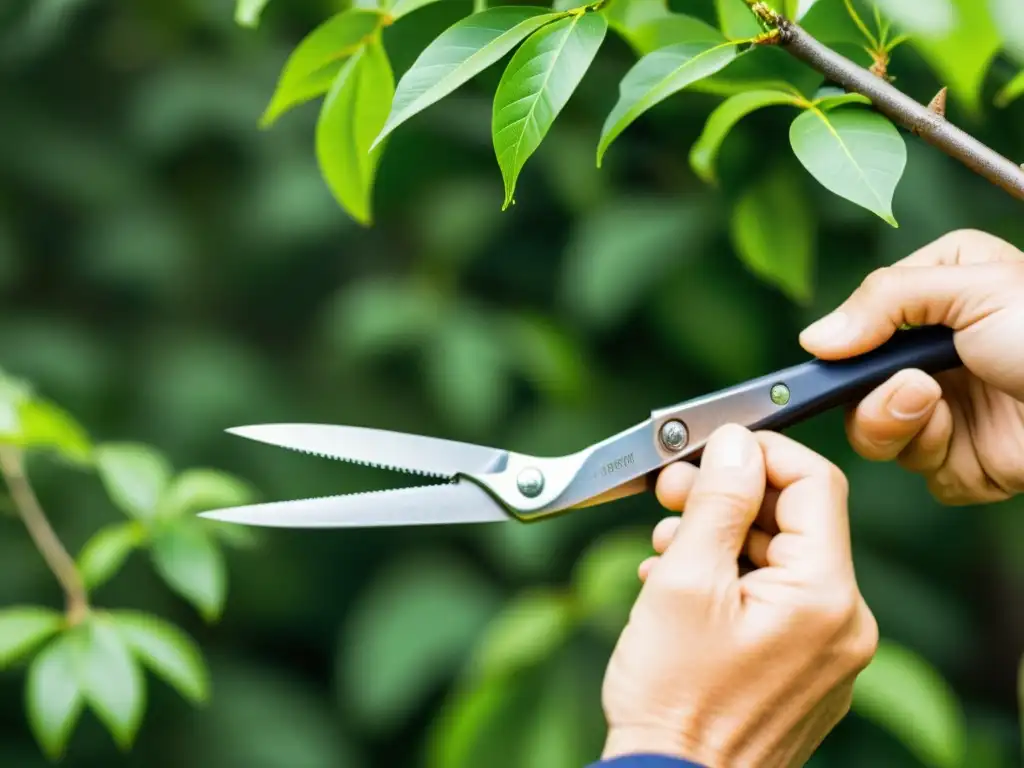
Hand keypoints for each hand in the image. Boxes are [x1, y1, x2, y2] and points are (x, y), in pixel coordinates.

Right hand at [601, 425, 877, 767]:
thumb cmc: (673, 698)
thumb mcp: (686, 582)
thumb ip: (718, 503)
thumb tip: (736, 444)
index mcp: (825, 597)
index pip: (816, 484)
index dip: (762, 453)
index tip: (713, 449)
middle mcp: (843, 625)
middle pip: (796, 521)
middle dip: (730, 498)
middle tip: (671, 492)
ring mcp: (828, 652)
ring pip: (781, 560)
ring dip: (723, 539)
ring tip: (665, 547)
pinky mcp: (806, 671)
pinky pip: (778, 600)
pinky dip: (732, 579)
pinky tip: (681, 584)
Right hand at [798, 229, 1023, 504]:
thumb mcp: (975, 283)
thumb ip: (884, 299)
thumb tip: (815, 340)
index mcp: (936, 297)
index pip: (857, 324)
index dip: (839, 346)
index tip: (829, 358)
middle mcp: (935, 355)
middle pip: (852, 386)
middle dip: (869, 394)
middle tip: (909, 386)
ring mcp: (948, 409)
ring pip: (874, 433)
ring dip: (895, 423)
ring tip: (934, 404)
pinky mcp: (965, 461)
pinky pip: (918, 469)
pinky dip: (935, 457)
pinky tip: (965, 439)